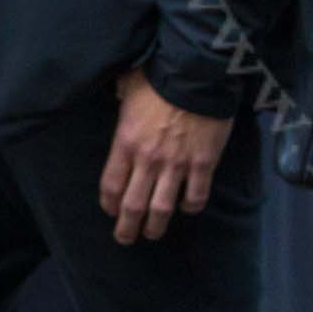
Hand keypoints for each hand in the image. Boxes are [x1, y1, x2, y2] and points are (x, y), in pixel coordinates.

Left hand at [97, 68, 233, 243]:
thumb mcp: (131, 83)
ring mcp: (176, 165)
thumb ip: (122, 94)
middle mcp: (148, 160)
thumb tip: (118, 91)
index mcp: (126, 143)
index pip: (110, 186)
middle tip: (126, 238)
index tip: (111, 211)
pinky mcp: (203, 163)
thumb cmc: (162, 76)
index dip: (109, 204)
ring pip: (161, 209)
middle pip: (132, 206)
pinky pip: (196, 196)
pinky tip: (187, 206)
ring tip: (154, 233)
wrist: (200, 74)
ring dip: (156, 226)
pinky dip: (190, 206)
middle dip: (127, 228)